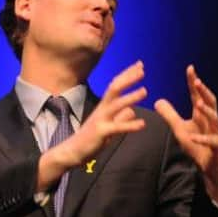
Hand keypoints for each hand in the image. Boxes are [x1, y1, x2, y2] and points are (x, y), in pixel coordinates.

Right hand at [37, 61, 146, 190]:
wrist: (72, 151)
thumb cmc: (90, 138)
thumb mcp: (108, 126)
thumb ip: (120, 118)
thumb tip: (132, 111)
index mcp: (104, 106)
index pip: (116, 85)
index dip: (127, 75)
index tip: (140, 65)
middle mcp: (102, 109)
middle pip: (115, 88)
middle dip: (128, 78)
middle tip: (142, 69)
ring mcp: (101, 120)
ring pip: (116, 105)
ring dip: (130, 97)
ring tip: (145, 91)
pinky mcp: (101, 132)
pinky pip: (117, 127)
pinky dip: (130, 125)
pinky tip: (142, 124)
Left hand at [155, 65, 217, 205]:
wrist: (210, 166)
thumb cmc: (197, 146)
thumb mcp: (179, 129)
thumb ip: (170, 115)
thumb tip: (158, 100)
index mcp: (202, 115)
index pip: (197, 95)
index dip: (193, 82)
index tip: (190, 68)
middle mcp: (211, 120)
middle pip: (210, 102)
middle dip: (204, 92)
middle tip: (197, 82)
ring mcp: (217, 132)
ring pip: (214, 118)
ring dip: (207, 111)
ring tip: (199, 104)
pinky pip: (211, 141)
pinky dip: (202, 139)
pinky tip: (193, 137)